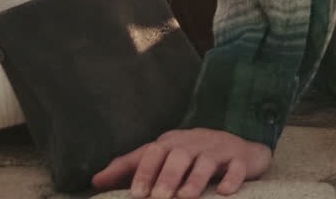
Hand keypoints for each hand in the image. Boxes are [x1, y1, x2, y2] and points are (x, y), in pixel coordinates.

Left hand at [92, 128, 272, 197]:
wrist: (238, 146)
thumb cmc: (191, 155)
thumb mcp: (162, 156)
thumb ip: (131, 167)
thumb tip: (95, 180)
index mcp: (173, 143)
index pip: (155, 151)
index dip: (145, 170)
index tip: (137, 193)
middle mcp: (194, 143)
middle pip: (179, 156)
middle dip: (168, 176)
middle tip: (159, 198)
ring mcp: (218, 150)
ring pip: (206, 162)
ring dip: (196, 179)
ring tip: (185, 197)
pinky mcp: (239, 159)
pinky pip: (237, 167)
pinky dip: (232, 178)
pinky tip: (224, 191)